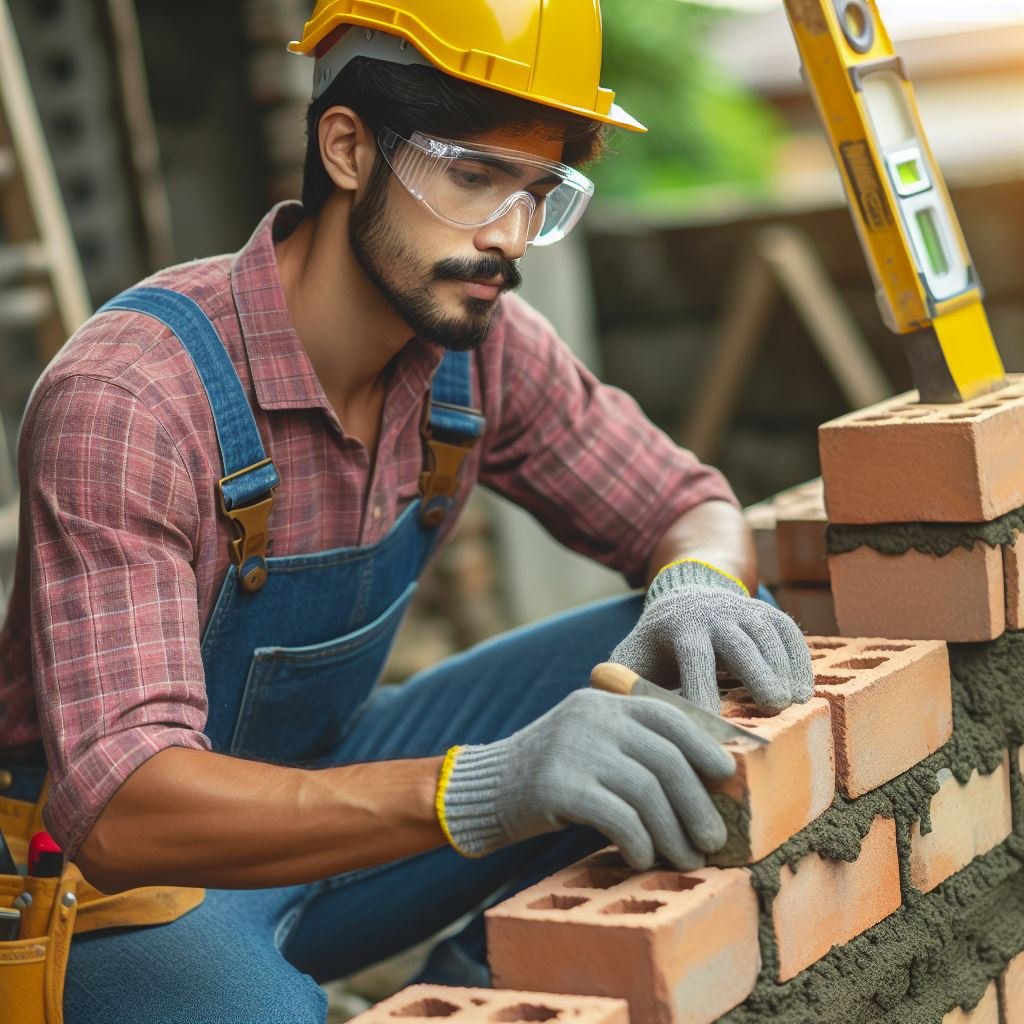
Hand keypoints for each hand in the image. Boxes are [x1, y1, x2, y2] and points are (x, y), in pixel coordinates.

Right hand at [437, 688, 735, 871]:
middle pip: (664, 758)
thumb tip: (704, 779)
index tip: (727, 773)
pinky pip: (618, 817)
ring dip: (673, 832)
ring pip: (646, 791)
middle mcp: (590, 717)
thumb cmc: (552, 773)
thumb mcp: (590, 742)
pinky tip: (643, 858)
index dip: (703, 743)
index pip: (666, 714)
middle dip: (696, 803)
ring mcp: (573, 749)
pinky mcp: (557, 785)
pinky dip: (639, 842)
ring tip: (686, 859)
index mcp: (603, 702)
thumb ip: (633, 748)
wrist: (487, 787)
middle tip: (712, 839)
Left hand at [610, 559, 813, 712]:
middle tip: (773, 708)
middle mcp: (715, 614)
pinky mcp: (769, 615)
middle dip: (757, 673)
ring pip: (769, 636)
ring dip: (784, 670)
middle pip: (740, 642)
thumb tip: (601, 700)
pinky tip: (804, 693)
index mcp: (679, 627)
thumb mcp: (634, 656)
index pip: (694, 657)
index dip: (704, 688)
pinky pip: (790, 633)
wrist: (687, 598)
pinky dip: (800, 660)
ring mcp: (745, 611)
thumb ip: (620, 679)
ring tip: (793, 707)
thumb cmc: (658, 645)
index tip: (713, 723)